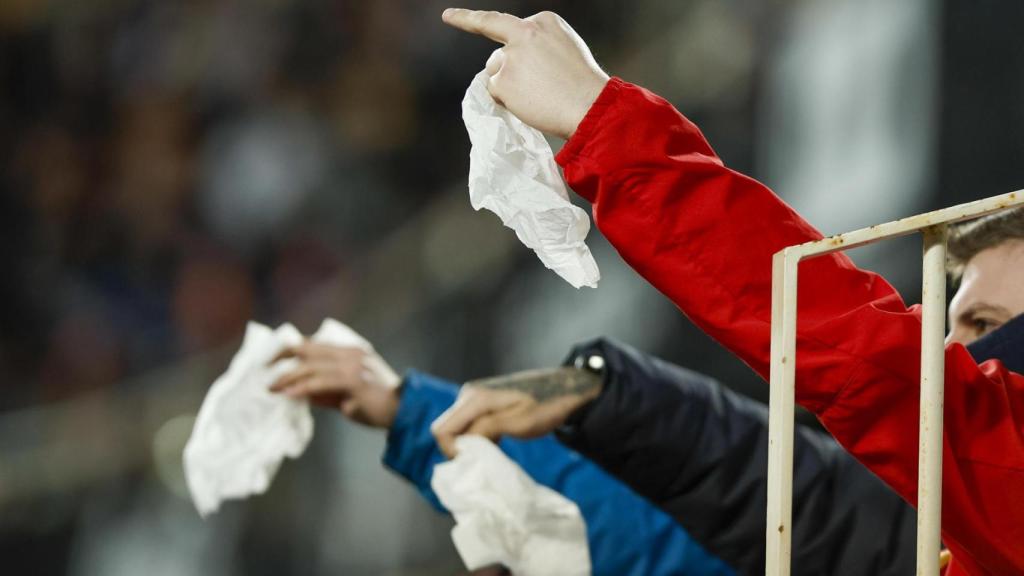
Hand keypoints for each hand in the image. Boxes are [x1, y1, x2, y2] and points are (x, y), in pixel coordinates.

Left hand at [269, 342, 400, 428]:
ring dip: (288, 377)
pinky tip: (290, 394)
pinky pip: (321, 382)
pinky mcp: (354, 380)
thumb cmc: (376, 406)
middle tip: (263, 372)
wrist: (403, 411)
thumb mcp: (344, 396)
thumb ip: (324, 392)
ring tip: (271, 387)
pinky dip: (303, 387)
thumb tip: (299, 392)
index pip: (313, 344)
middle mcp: (350, 354)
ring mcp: (353, 365)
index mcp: (349, 352)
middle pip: (308, 349)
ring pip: (312, 366)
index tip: (270, 360)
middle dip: (282, 359)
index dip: (289, 349)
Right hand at [431, 366, 601, 457]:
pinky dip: (477, 437)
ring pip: (458, 428)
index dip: (452, 451)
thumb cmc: (546, 406)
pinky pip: (469, 423)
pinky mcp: (483, 402)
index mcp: (475, 398)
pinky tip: (496, 442)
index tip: (475, 461)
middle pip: (446, 429)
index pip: (442, 430)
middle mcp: (469, 394)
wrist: (565, 389)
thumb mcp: (519, 423)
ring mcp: (475, 396)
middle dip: (459, 448)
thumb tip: (462, 444)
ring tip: (494, 451)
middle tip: (484, 459)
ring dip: (470, 443)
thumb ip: (487, 429)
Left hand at [442, 8, 609, 138]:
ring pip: (494, 71)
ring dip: (507, 85)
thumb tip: (507, 65)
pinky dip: (506, 100)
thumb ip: (537, 48)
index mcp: (544, 20)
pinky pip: (494, 91)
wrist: (590, 106)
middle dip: (496, 58)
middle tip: (487, 49)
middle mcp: (524, 31)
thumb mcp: (565, 49)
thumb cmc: (584, 84)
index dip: (471, 19)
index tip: (448, 16)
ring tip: (538, 97)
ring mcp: (511, 55)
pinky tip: (529, 103)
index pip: (505, 23)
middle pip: (499, 52)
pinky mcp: (502, 79)